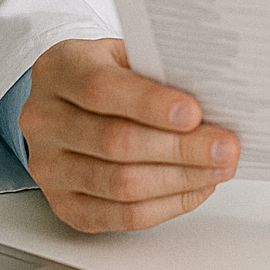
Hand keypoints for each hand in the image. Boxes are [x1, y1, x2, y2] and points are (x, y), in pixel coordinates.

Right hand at [19, 38, 239, 233]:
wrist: (68, 99)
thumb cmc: (108, 72)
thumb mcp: (125, 53)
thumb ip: (157, 69)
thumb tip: (213, 94)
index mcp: (60, 70)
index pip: (103, 89)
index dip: (151, 104)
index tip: (195, 113)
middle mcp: (45, 120)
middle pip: (116, 143)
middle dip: (180, 149)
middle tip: (224, 147)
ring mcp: (49, 167)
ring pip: (120, 185)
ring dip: (179, 180)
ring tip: (218, 169)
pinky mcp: (63, 204)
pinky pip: (118, 216)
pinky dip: (165, 205)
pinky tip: (195, 188)